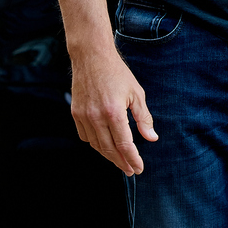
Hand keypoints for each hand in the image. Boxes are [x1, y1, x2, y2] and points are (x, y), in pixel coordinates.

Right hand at [70, 49, 157, 175]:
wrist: (92, 57)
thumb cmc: (117, 73)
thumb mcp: (136, 92)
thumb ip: (143, 117)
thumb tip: (152, 138)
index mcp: (114, 112)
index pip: (124, 144)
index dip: (132, 159)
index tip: (139, 168)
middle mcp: (96, 117)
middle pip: (109, 149)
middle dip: (121, 162)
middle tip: (131, 170)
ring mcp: (84, 116)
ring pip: (96, 145)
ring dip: (108, 155)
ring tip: (120, 160)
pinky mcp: (75, 113)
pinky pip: (85, 136)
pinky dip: (95, 143)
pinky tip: (104, 143)